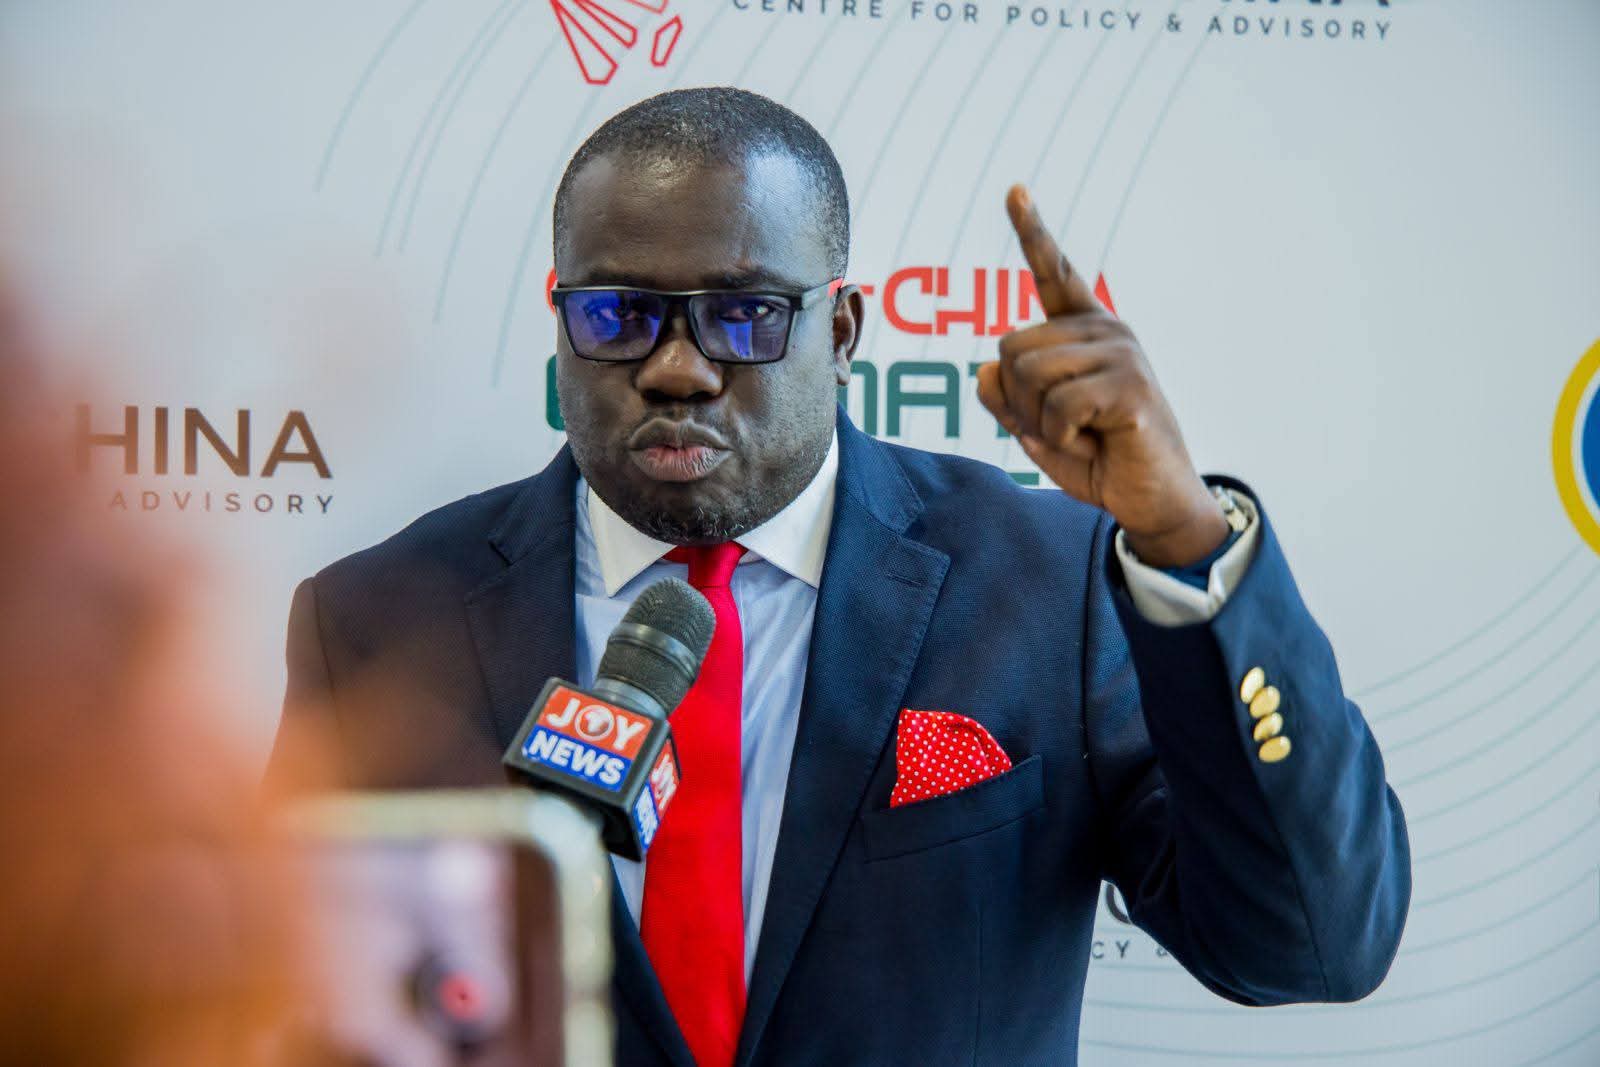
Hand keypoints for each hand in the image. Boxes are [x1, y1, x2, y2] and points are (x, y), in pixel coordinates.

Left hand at [975, 184, 1228, 567]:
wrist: (1150, 498)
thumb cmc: (1095, 457)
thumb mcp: (1034, 425)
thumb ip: (1004, 394)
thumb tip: (984, 369)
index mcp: (1083, 332)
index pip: (1053, 274)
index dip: (1032, 231)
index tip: (1015, 189)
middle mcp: (1104, 330)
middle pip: (1009, 348)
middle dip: (1019, 401)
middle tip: (1063, 427)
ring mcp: (1121, 353)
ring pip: (1027, 376)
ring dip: (1039, 422)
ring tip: (1081, 435)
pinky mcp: (1129, 386)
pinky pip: (1057, 408)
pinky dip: (1061, 438)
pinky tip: (1094, 443)